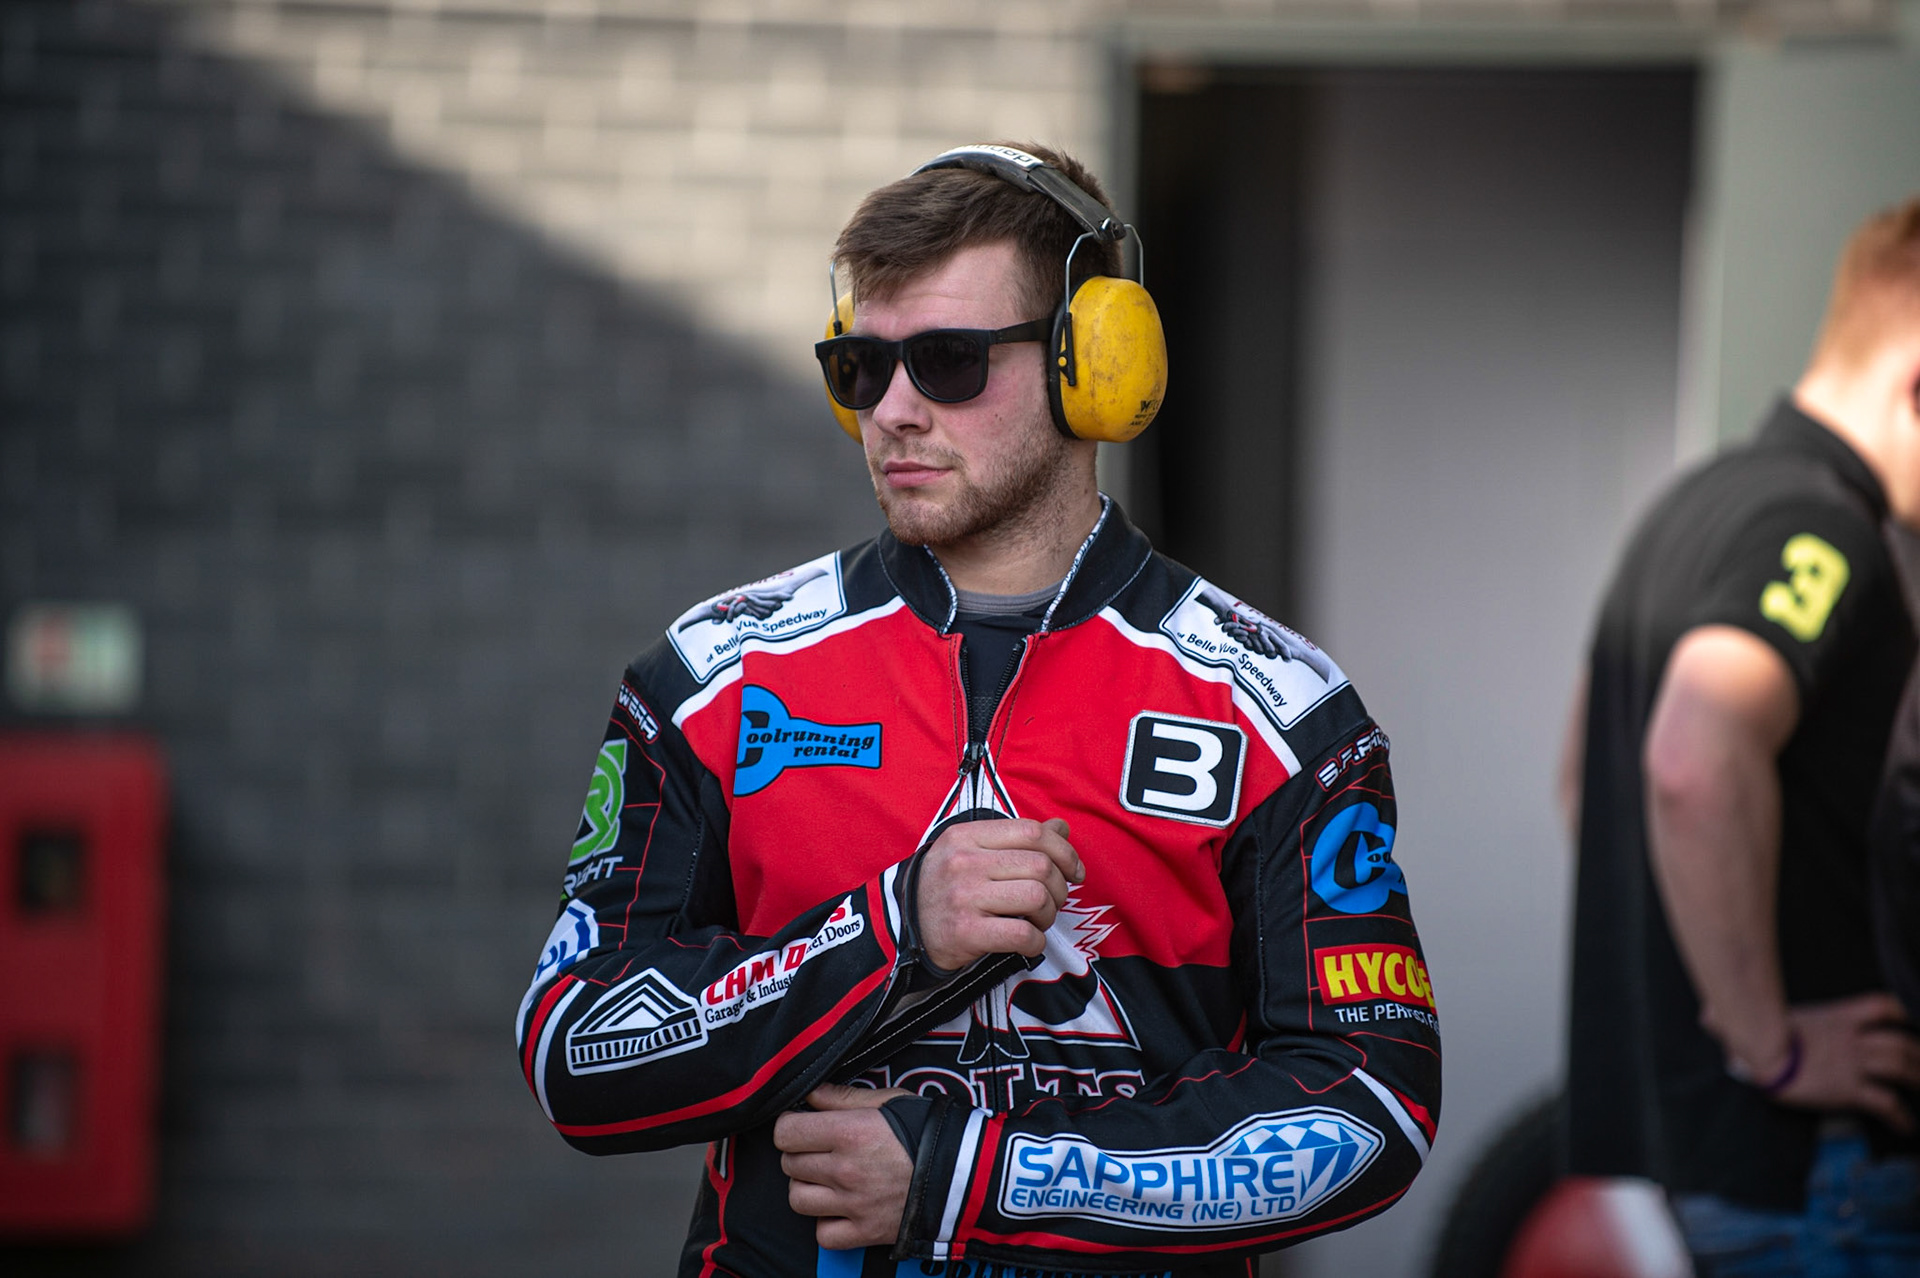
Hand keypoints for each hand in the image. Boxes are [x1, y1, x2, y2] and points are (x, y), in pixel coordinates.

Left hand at [775, 1084, 913, 1249]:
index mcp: (848, 1133)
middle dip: (799, 1153)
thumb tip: (811, 1094)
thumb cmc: (928, 1132)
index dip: (789, 1126)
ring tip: (826, 1178)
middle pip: (789, 1164)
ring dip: (807, 1187)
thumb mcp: (889, 1100)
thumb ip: (844, 1097)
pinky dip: (826, 1223)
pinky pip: (823, 1234)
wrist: (964, 1173)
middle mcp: (845, 1170)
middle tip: (818, 1149)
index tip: (800, 1125)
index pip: (786, 1132)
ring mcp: (853, 1204)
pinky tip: (840, 1207)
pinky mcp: (865, 1231)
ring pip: (798, 1199)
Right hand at [916, 818, 1083, 970]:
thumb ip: (1015, 838)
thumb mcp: (970, 850)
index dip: (1064, 851)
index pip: (1032, 831)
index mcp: (967, 836)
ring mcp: (964, 897)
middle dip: (1060, 888)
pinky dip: (1035, 942)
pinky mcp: (965, 932)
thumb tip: (1060, 827)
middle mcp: (964, 862)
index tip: (1074, 870)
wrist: (903, 926)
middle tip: (1054, 901)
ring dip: (1048, 914)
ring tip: (1038, 921)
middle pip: (1040, 865)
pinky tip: (1028, 942)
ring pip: (1036, 897)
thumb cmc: (944, 887)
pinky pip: (1021, 935)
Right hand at [1767, 993, 1919, 1131]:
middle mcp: (1852, 1039)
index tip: (1910, 1021)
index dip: (1902, 1013)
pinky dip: (1901, 1116)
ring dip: (1917, 1080)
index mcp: (1839, 1018)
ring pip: (1900, 1068)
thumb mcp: (1786, 1017)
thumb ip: (1809, 1021)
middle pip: (1899, 1042)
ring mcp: (1853, 1064)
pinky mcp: (1848, 1089)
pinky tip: (1906, 1125)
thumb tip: (1782, 1022)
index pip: (1882, 1006)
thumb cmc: (1765, 1034)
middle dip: (1918, 1055)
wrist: (1762, 1052)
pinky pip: (1886, 1103)